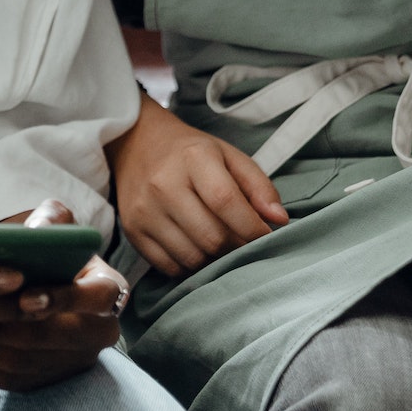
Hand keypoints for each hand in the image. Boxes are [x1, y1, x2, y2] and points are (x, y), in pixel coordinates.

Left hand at [0, 200, 128, 391]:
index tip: (26, 297)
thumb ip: (49, 219)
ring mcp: (77, 360)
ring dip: (0, 345)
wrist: (37, 283)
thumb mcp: (53, 224)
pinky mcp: (51, 379)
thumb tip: (36, 233)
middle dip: (24, 329)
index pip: (101, 298)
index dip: (64, 299)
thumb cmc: (47, 251)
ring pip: (35, 361)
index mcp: (110, 289)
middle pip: (67, 338)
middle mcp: (101, 330)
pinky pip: (18, 378)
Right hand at [107, 95, 286, 277]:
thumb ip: (258, 185)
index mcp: (193, 158)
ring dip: (213, 259)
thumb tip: (279, 220)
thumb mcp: (228, 155)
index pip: (226, 202)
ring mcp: (144, 210)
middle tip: (241, 242)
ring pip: (192, 257)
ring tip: (218, 244)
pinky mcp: (132, 231)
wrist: (136, 143)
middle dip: (235, 247)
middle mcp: (163, 184)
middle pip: (211, 236)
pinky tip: (195, 247)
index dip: (252, 228)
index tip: (265, 236)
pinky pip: (169, 266)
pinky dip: (189, 265)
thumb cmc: (189, 153)